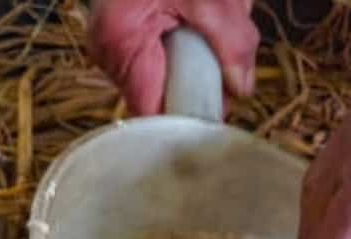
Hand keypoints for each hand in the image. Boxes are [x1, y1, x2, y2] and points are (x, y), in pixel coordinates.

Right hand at [88, 0, 259, 114]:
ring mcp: (116, 40)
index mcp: (119, 41)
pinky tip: (204, 12)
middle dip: (203, 76)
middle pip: (161, 92)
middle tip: (230, 48)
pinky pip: (164, 52)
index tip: (221, 106)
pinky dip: (192, 39)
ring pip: (168, 71)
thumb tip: (241, 88)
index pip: (152, 110)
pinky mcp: (129, 30)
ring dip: (202, 54)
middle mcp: (108, 48)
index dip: (188, 113)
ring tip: (219, 15)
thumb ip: (232, 44)